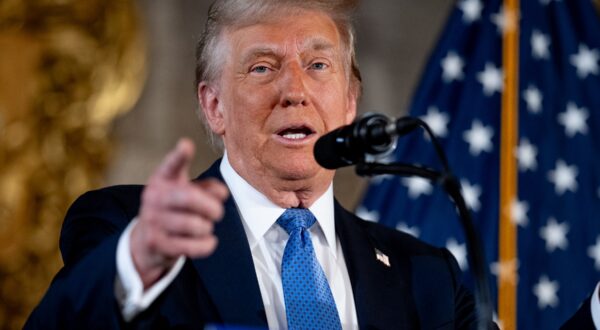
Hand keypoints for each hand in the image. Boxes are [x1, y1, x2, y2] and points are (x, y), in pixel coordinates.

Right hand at [130, 138, 228, 287]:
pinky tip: (208, 241)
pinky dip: (207, 244)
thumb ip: (207, 188)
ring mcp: (153, 221)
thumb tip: (222, 193)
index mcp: (162, 180)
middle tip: (218, 212)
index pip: (171, 165)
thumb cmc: (174, 210)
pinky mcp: (157, 243)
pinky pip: (193, 246)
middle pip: (189, 198)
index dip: (179, 156)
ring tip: (205, 227)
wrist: (146, 242)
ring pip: (194, 224)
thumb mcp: (187, 192)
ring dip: (207, 227)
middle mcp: (153, 198)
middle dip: (211, 207)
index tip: (186, 145)